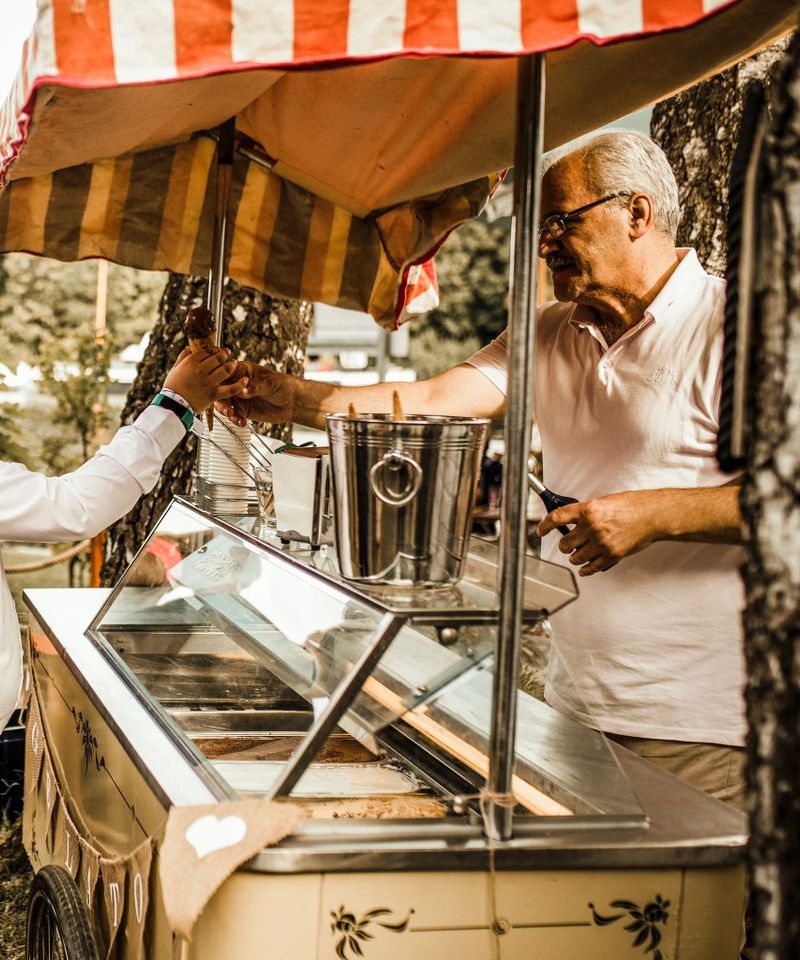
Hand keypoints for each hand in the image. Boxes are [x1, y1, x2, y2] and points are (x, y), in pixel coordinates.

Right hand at [163, 347, 247, 413]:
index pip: (208, 351)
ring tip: (233, 363)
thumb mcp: (174, 368)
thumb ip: (183, 356)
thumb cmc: (172, 387)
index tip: (218, 350)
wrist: (173, 405)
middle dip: (224, 354)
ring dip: (232, 364)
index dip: (215, 349)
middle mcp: (201, 370)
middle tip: (227, 354)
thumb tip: (190, 348)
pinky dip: (240, 384)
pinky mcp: (214, 394)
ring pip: (226, 369)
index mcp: (191, 362)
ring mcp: (209, 382)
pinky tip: (246, 379)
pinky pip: (231, 389)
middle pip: (219, 358)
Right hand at [215, 362, 297, 425]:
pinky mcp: (243, 411)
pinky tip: (242, 422)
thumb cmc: (283, 385)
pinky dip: (235, 420)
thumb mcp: (269, 383)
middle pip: (220, 390)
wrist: (293, 402)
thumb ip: (255, 387)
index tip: (220, 386)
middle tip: (225, 405)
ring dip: (225, 410)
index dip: (219, 379)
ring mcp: (239, 398)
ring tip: (231, 415)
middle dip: (219, 398)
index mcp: (242, 371)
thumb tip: (243, 391)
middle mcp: (237, 384)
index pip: (225, 372)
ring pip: (223, 404)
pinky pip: (233, 416)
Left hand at [536, 490, 662, 576]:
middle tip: (566, 544)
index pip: (557, 518)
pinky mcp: (611, 555)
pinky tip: (584, 568)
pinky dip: (585, 569)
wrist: (653, 515)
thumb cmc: (631, 506)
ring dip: (574, 557)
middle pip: (564, 543)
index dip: (544, 526)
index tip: (540, 531)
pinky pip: (591, 568)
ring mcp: (602, 543)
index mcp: (588, 509)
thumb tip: (571, 521)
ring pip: (575, 558)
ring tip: (578, 554)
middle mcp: (592, 527)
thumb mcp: (604, 502)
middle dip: (564, 545)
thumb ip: (586, 513)